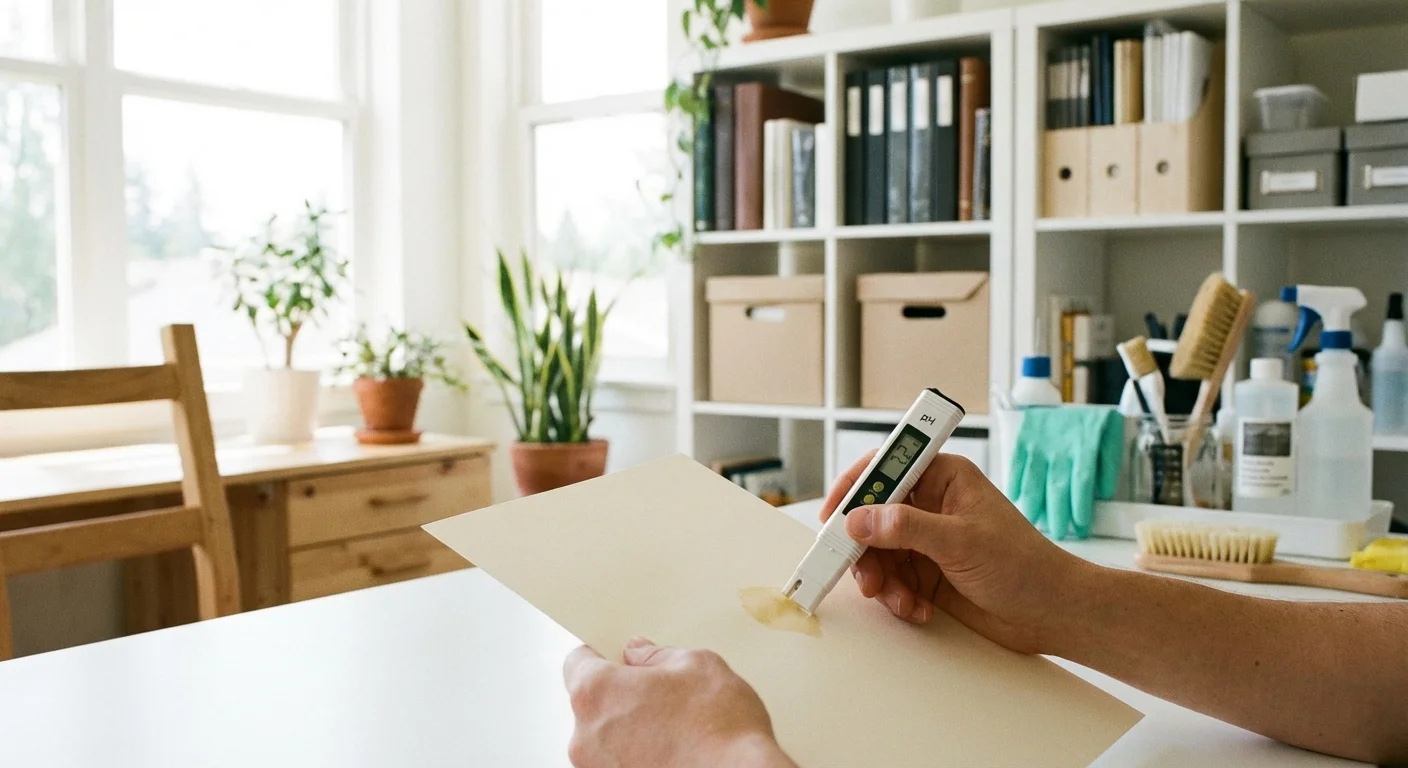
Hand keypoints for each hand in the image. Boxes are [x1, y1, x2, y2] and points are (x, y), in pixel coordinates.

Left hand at [562, 637, 795, 767]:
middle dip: (622, 694)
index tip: (620, 657)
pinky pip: (619, 762)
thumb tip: (642, 656)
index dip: (602, 655)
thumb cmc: (720, 731)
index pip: (578, 661)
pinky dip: (639, 756)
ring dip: (630, 728)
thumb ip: (657, 655)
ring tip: (675, 728)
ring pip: (607, 736)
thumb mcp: (697, 665)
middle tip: (662, 693)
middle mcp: (586, 737)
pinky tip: (674, 751)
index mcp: (596, 693)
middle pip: (592, 702)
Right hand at [821, 453, 1089, 653]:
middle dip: (865, 549)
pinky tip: (919, 609)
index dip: (854, 488)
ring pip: (877, 553)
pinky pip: (892, 580)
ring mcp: (927, 540)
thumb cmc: (1023, 566)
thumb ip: (907, 528)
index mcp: (943, 478)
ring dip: (882, 581)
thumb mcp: (962, 542)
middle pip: (872, 517)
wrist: (1051, 613)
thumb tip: (859, 519)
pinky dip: (897, 598)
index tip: (833, 515)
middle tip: (865, 576)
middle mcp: (930, 505)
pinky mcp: (928, 573)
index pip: (884, 468)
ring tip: (901, 601)